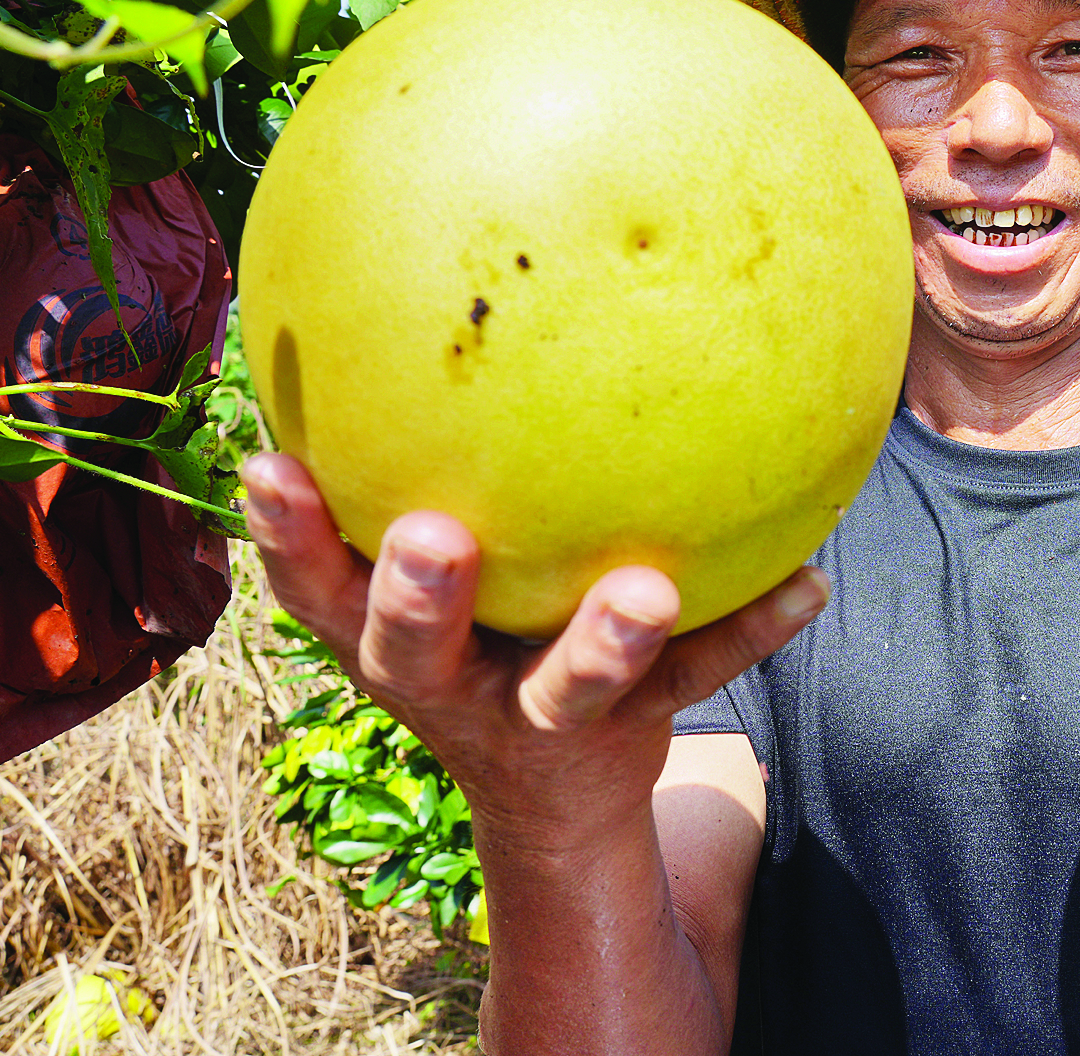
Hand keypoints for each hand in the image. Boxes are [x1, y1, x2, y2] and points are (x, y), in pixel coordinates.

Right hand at [240, 452, 826, 847]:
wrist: (555, 799)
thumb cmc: (484, 629)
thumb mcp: (439, 564)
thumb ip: (426, 460)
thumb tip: (430, 280)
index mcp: (384, 635)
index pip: (312, 585)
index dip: (284, 533)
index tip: (268, 464)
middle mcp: (446, 683)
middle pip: (410, 651)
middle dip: (414, 601)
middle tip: (435, 539)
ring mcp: (537, 717)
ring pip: (562, 688)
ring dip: (601, 645)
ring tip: (646, 595)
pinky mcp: (627, 729)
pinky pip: (698, 675)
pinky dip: (752, 628)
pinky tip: (811, 582)